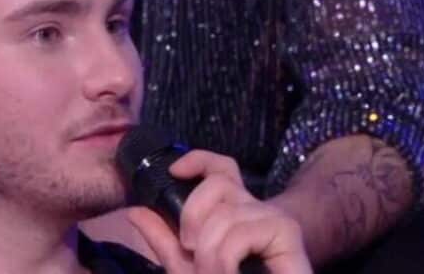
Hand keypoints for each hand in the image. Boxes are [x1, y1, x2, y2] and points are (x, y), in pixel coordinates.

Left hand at [126, 150, 311, 273]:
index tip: (174, 170)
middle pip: (219, 182)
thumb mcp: (187, 266)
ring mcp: (277, 221)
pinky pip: (242, 230)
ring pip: (226, 212)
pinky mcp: (289, 235)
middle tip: (188, 249)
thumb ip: (164, 241)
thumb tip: (134, 211)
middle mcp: (258, 211)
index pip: (222, 169)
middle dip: (193, 214)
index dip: (200, 160)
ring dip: (208, 251)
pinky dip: (225, 257)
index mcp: (234, 214)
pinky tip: (227, 273)